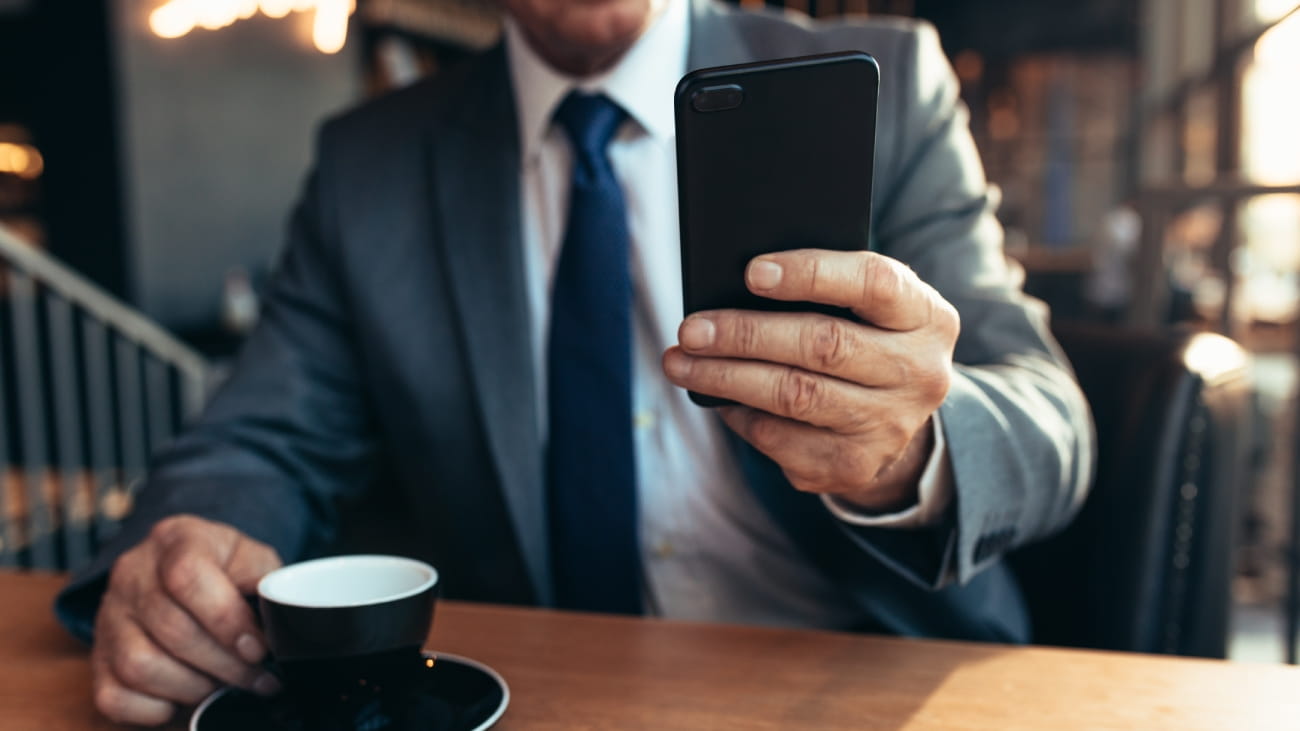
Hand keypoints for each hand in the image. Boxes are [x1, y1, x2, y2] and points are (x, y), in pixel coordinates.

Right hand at [92, 515, 282, 724]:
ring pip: (139, 665)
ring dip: (191, 687)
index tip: (257, 648)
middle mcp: (131, 574)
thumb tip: (276, 614)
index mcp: (175, 539)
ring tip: (220, 684)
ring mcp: (108, 616)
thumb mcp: (251, 557)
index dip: (226, 620)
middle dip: (224, 664)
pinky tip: (182, 696)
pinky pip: (113, 697)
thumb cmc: (223, 567)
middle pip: (171, 628)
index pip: (187, 576)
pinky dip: (153, 708)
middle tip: (256, 677)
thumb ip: (264, 579)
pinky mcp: (98, 657)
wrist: (180, 569)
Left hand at [663, 249, 958, 511]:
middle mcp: (920, 373)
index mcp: (927, 317)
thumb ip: (825, 287)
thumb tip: (736, 288)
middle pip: (823, 344)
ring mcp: (890, 425)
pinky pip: (782, 439)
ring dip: (726, 377)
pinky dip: (741, 416)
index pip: (873, 282)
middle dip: (745, 334)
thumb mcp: (866, 305)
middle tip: (691, 329)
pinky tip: (717, 398)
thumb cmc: (865, 336)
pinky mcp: (856, 465)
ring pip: (795, 395)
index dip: (810, 273)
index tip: (750, 272)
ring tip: (681, 363)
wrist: (896, 414)